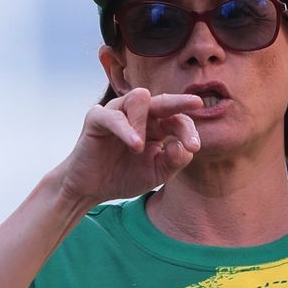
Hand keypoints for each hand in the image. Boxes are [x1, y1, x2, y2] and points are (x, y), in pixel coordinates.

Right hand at [51, 88, 202, 206]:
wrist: (90, 189)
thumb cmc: (123, 177)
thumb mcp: (157, 173)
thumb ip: (175, 160)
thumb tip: (182, 145)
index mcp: (156, 126)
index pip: (177, 119)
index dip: (188, 130)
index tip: (194, 147)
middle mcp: (137, 116)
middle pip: (162, 100)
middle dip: (179, 102)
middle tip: (196, 103)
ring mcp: (117, 114)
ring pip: (138, 98)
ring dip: (145, 118)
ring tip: (141, 146)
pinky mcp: (96, 119)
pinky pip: (113, 116)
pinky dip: (126, 129)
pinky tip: (134, 145)